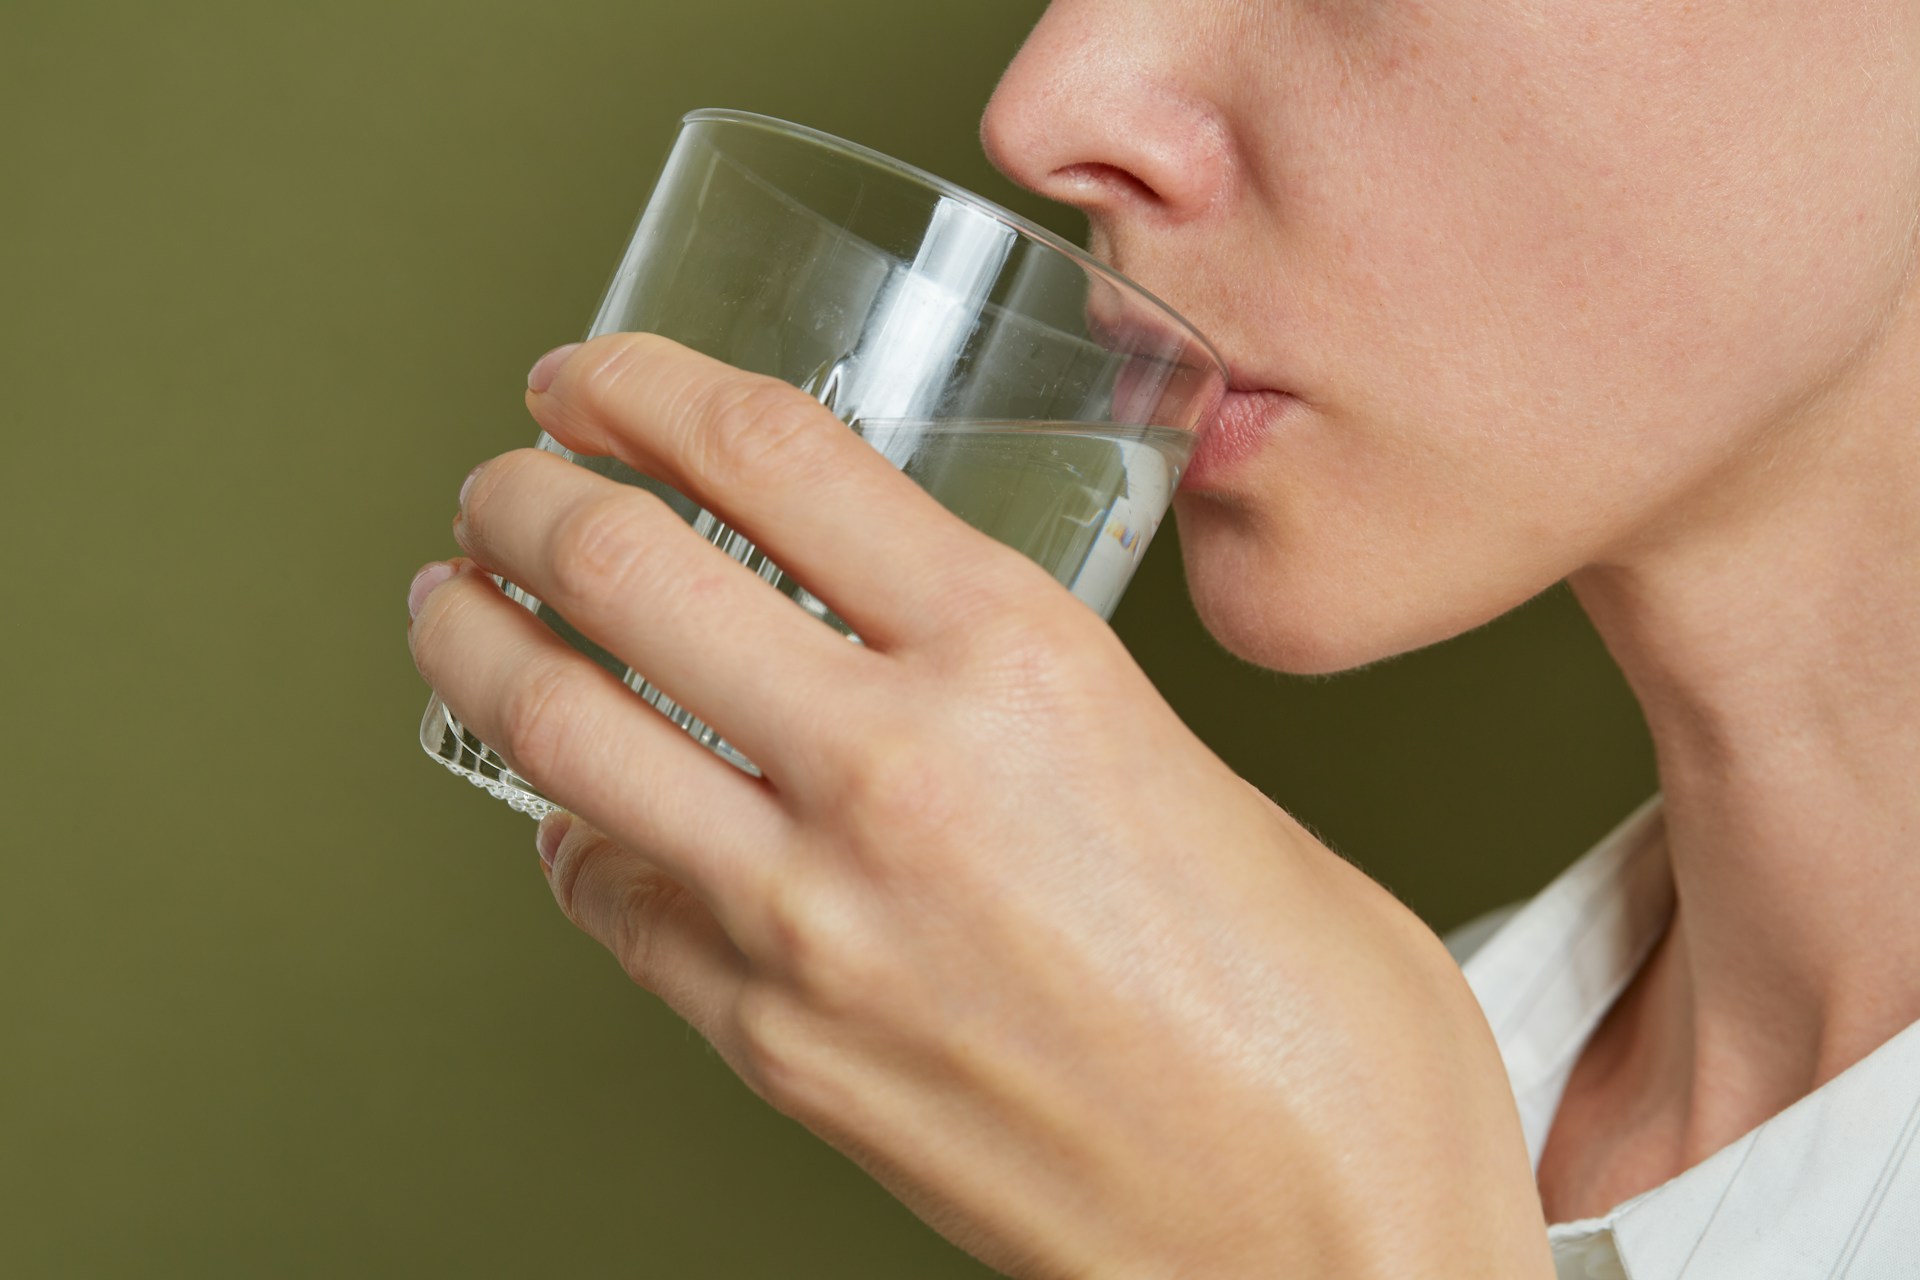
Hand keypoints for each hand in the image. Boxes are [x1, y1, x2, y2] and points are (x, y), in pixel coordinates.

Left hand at [407, 334, 1552, 1277]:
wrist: (1321, 1248)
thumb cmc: (1321, 1027)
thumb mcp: (1189, 768)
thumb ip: (1031, 696)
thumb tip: (910, 653)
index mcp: (1023, 663)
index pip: (771, 450)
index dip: (642, 382)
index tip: (593, 373)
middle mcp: (894, 772)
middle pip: (618, 564)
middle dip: (520, 496)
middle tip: (501, 482)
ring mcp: (810, 922)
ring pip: (557, 730)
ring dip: (476, 642)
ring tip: (458, 607)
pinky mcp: (774, 1048)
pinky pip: (607, 902)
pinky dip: (566, 832)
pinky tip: (576, 810)